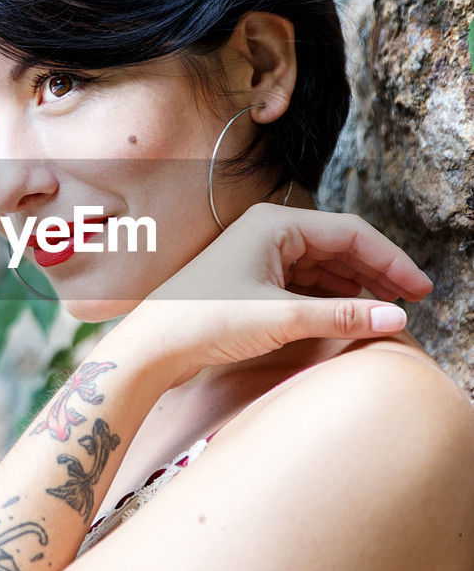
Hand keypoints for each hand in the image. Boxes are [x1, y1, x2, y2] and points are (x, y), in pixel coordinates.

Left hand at [114, 204, 432, 386]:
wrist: (151, 346)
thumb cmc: (203, 321)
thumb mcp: (281, 319)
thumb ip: (340, 317)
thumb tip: (395, 318)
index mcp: (276, 224)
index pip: (350, 234)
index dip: (390, 261)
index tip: (419, 290)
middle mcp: (269, 232)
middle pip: (340, 247)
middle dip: (377, 273)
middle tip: (411, 302)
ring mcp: (259, 255)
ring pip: (323, 266)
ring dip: (356, 286)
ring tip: (385, 311)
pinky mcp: (252, 280)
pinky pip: (304, 282)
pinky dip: (330, 298)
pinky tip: (348, 315)